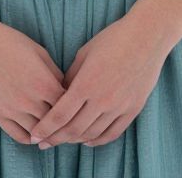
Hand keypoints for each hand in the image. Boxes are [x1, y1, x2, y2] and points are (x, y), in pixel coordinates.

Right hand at [0, 19, 66, 145]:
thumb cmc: (10, 42)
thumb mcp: (39, 52)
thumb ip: (54, 73)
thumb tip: (65, 88)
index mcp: (43, 83)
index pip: (68, 106)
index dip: (74, 106)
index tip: (77, 107)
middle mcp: (29, 101)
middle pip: (54, 122)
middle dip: (63, 122)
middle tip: (69, 123)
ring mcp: (12, 110)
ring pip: (38, 133)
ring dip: (47, 133)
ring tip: (54, 131)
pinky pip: (18, 135)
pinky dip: (30, 138)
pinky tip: (35, 134)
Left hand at [28, 15, 169, 149]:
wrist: (146, 37)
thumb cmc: (113, 39)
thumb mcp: (84, 53)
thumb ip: (71, 77)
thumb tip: (60, 94)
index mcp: (86, 83)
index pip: (60, 114)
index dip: (45, 128)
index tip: (35, 136)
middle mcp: (102, 99)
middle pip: (73, 129)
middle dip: (55, 138)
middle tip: (43, 143)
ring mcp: (119, 107)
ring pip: (92, 134)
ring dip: (75, 141)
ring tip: (63, 141)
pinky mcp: (132, 109)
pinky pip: (112, 133)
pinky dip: (98, 140)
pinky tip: (88, 141)